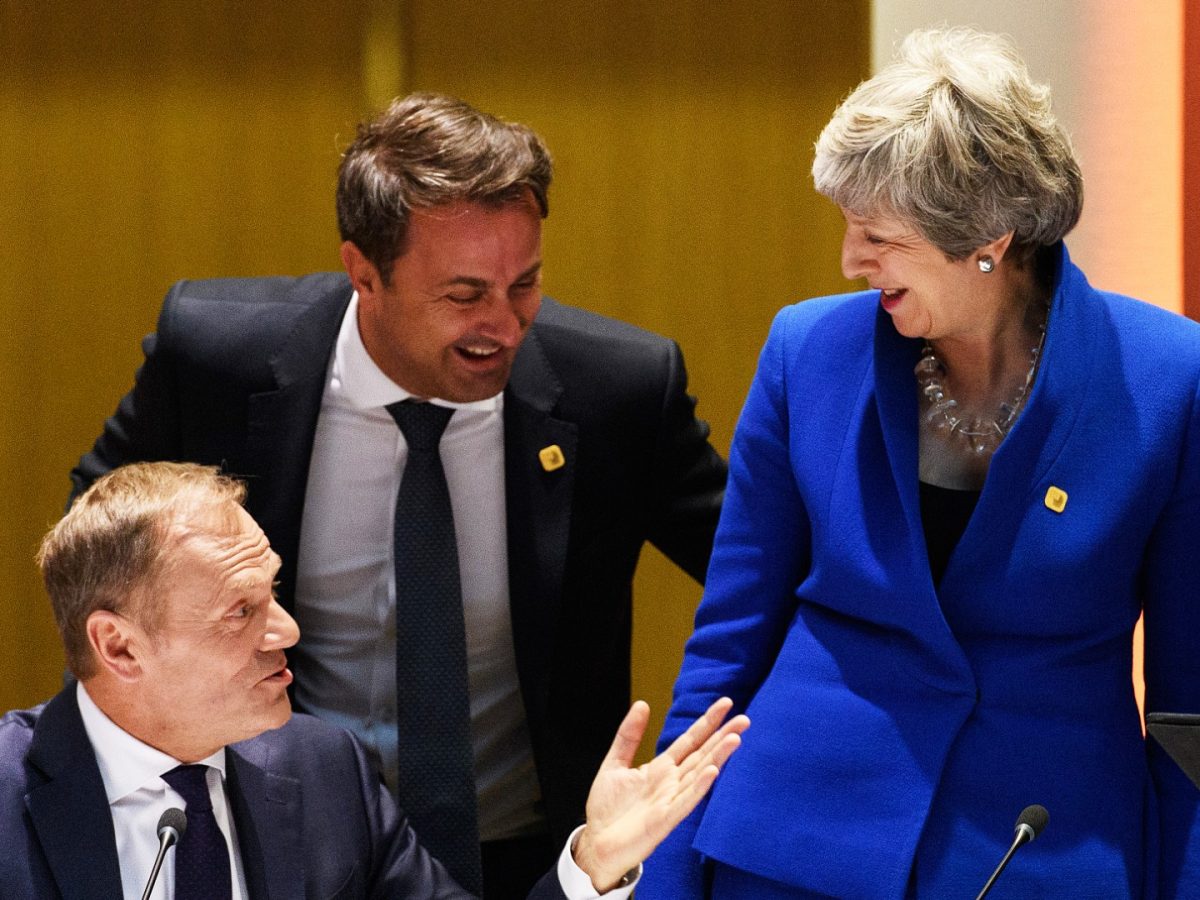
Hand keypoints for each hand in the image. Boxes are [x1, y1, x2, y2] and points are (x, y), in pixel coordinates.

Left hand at [572, 697, 748, 891]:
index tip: (726, 704)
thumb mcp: (614, 764)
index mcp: (661, 768)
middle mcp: (671, 782)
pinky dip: (699, 786)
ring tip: (735, 738)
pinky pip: (685, 800)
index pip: (690, 741)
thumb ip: (629, 735)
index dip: (707, 722)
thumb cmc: (607, 809)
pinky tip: (713, 771)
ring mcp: (671, 800)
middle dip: (722, 736)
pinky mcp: (665, 819)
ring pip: (699, 774)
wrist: (596, 844)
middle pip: (702, 754)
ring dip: (718, 757)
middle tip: (744, 719)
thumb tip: (642, 703)